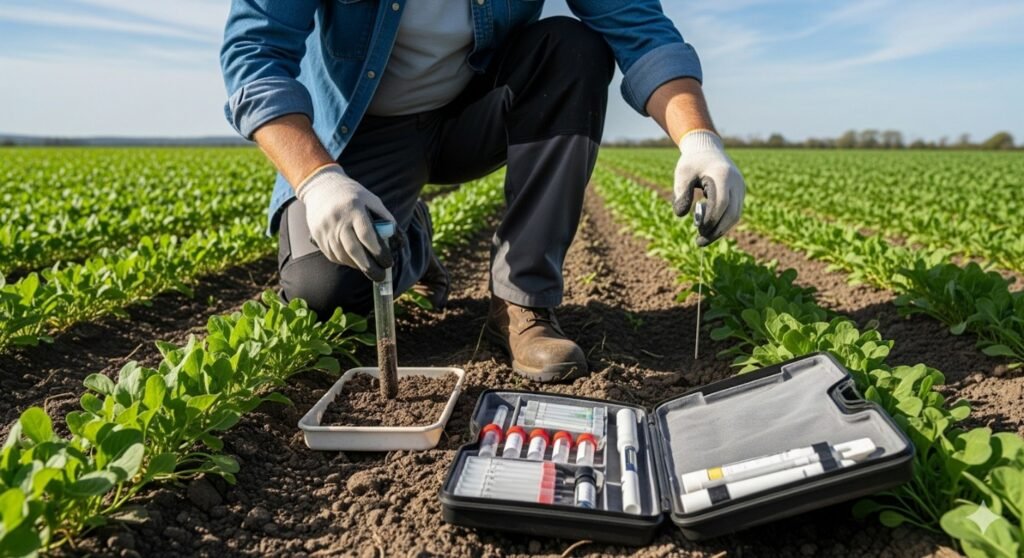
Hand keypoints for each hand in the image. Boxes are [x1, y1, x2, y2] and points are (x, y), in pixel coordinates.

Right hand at [296, 164, 394, 280]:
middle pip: (353, 249)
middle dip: (368, 266)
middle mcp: (338, 220)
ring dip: (357, 265)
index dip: (379, 251)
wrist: (321, 187)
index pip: (367, 234)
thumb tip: (396, 239)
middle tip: (380, 276)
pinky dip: (345, 261)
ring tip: (369, 268)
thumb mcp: (371, 200)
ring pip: (342, 255)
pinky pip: (332, 255)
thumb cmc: (352, 195)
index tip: (388, 262)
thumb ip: (385, 218)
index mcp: (354, 208)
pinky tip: (354, 262)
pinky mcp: (317, 236)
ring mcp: (325, 229)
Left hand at [672, 130, 745, 245]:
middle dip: (717, 230)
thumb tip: (680, 214)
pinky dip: (723, 223)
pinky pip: (735, 212)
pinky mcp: (740, 193)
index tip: (698, 231)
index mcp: (722, 175)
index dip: (711, 220)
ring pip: (736, 215)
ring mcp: (741, 187)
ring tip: (703, 238)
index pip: (722, 203)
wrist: (708, 150)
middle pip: (732, 213)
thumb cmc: (692, 163)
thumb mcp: (682, 174)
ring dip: (721, 230)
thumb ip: (681, 192)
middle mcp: (736, 182)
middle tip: (700, 242)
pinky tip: (709, 229)